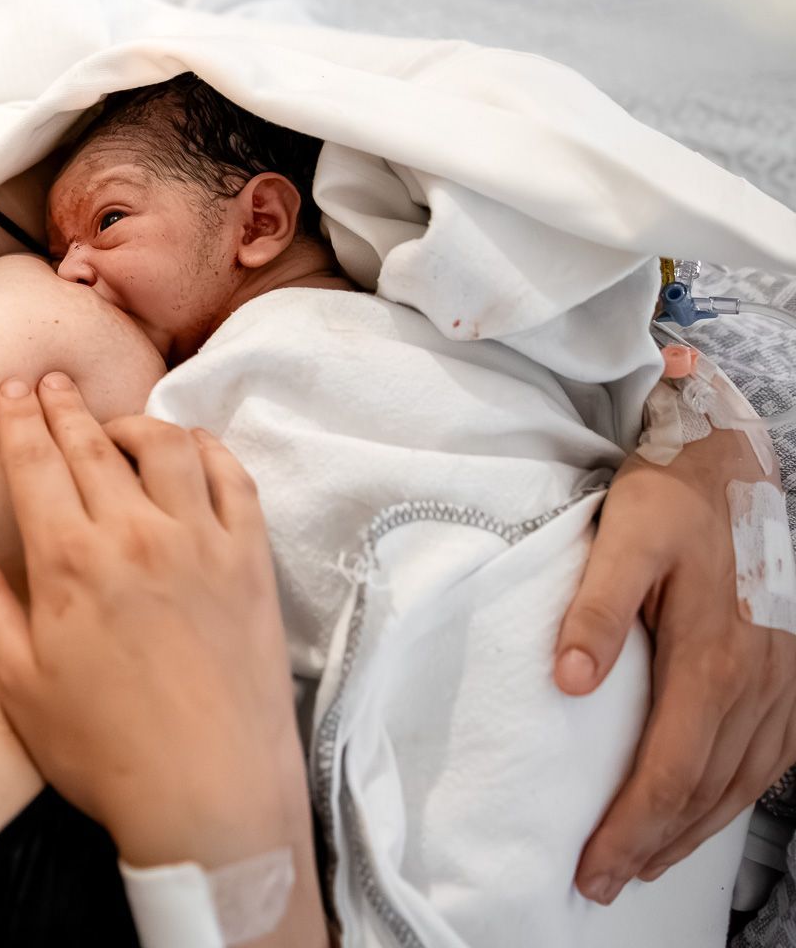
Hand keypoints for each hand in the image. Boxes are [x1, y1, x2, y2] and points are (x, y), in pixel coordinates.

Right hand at [0, 372, 308, 871]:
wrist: (211, 794)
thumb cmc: (104, 752)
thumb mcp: (20, 687)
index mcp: (68, 562)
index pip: (35, 464)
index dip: (19, 420)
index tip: (11, 389)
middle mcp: (134, 535)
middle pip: (93, 444)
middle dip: (65, 406)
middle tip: (51, 381)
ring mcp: (201, 542)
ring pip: (167, 447)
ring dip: (134, 423)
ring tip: (115, 423)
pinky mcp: (251, 562)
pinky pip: (234, 480)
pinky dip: (209, 451)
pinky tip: (192, 450)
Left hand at [555, 425, 795, 903]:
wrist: (730, 459)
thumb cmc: (670, 497)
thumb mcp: (622, 537)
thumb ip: (594, 608)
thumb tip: (568, 679)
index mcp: (713, 655)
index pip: (669, 767)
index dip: (631, 826)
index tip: (592, 866)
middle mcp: (758, 679)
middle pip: (705, 789)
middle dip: (652, 844)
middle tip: (601, 882)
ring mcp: (783, 679)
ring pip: (742, 782)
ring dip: (693, 831)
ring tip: (644, 863)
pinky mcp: (791, 673)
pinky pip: (771, 756)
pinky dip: (735, 797)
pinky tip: (707, 811)